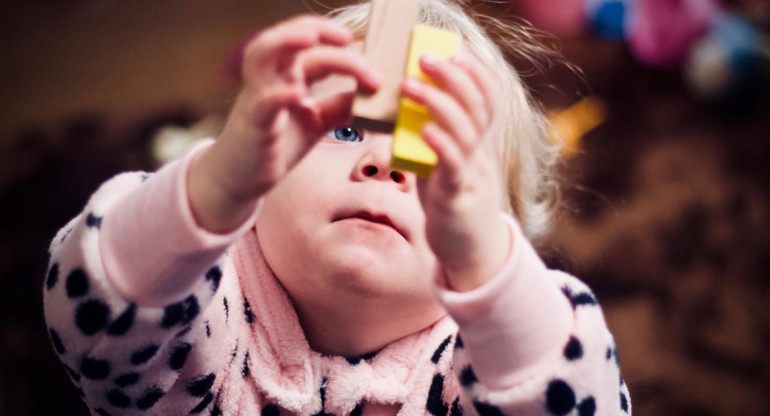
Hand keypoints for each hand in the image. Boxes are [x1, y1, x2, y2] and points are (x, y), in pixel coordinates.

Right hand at [189, 15, 380, 231]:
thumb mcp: (317, 121)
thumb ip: (341, 105)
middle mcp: (270, 78)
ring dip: (285, 41)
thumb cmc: (279, 143)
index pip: (313, 48)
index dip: (342, 48)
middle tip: (346, 36)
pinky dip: (278, 94)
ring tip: (311, 38)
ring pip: (261, 55)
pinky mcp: (253, 124)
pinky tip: (298, 93)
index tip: (371, 61)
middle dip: (314, 28)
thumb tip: (374, 94)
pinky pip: (262, 102)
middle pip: (286, 37)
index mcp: (287, 74)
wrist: (242, 177)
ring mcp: (258, 97)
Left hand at [401, 52, 510, 291]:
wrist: (469, 252)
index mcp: (479, 145)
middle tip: (425, 57)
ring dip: (437, 103)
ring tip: (410, 84)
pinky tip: (424, 129)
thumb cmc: (453, 204)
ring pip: (464, 132)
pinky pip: (453, 167)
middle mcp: (480, 155)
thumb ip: (435, 140)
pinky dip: (440, 145)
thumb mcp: (445, 165)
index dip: (475, 73)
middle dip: (452, 77)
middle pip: (475, 107)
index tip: (455, 51)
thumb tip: (407, 112)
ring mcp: (472, 176)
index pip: (487, 100)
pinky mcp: (457, 198)